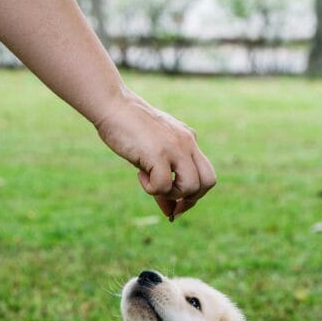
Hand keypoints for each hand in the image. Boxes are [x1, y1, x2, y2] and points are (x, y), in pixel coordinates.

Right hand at [95, 90, 216, 220]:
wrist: (114, 106)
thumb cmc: (128, 130)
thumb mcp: (152, 157)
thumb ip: (165, 182)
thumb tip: (171, 214)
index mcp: (189, 141)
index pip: (206, 175)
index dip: (194, 196)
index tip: (177, 205)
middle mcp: (188, 143)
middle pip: (208, 182)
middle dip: (191, 199)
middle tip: (170, 201)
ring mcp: (175, 147)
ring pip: (191, 187)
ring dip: (170, 194)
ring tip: (152, 182)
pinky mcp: (159, 152)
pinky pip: (164, 185)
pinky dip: (151, 188)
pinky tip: (140, 173)